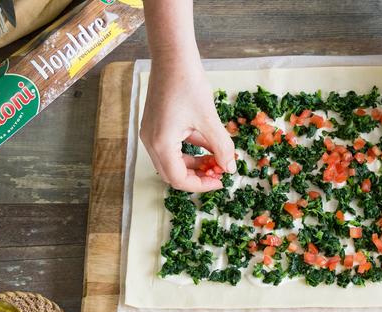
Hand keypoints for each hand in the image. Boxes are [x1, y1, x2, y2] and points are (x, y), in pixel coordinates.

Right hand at [141, 0, 234, 191]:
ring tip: (218, 158)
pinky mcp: (156, 124)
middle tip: (220, 172)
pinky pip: (172, 145)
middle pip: (173, 173)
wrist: (172, 56)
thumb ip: (221, 146)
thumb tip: (230, 168)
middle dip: (198, 176)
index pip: (179, 180)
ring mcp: (151, 132)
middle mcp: (151, 141)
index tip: (221, 181)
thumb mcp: (209, 119)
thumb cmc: (188, 84)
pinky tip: (210, 143)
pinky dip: (190, 148)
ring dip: (195, 163)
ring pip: (173, 160)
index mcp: (161, 144)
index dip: (202, 185)